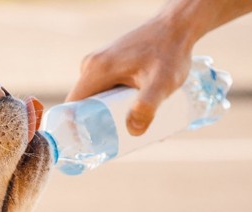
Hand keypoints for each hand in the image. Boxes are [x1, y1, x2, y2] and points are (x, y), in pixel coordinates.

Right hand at [66, 16, 193, 135]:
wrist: (179, 26)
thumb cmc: (171, 52)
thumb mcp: (162, 82)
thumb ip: (147, 106)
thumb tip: (133, 132)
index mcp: (95, 71)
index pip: (72, 107)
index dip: (75, 130)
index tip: (88, 146)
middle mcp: (91, 65)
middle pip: (83, 105)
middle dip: (96, 126)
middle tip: (115, 143)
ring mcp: (98, 62)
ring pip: (94, 97)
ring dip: (105, 114)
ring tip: (126, 128)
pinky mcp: (108, 61)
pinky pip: (102, 87)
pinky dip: (110, 102)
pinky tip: (128, 110)